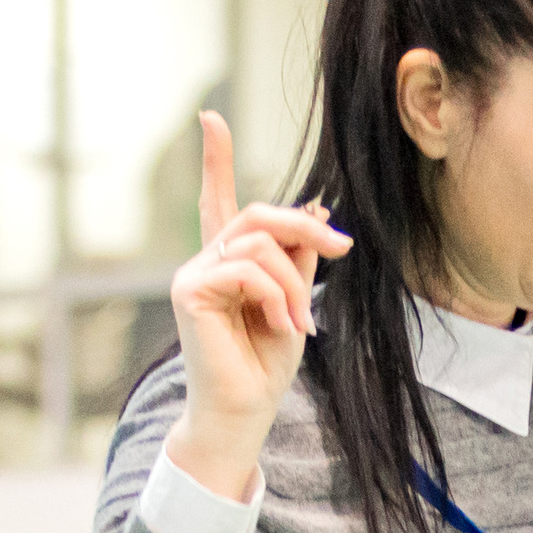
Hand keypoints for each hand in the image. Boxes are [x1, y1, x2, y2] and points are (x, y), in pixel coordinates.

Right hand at [164, 111, 351, 501]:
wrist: (245, 413)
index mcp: (229, 263)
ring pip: (258, 244)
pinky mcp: (190, 289)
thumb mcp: (295, 306)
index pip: (220, 202)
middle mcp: (207, 261)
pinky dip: (276, 296)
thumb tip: (317, 212)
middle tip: (343, 246)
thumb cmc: (266, 367)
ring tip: (300, 322)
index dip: (215, 161)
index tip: (211, 118)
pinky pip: (246, 269)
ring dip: (294, 282)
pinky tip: (282, 325)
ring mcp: (194, 273)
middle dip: (305, 227)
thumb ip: (299, 261)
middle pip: (258, 215)